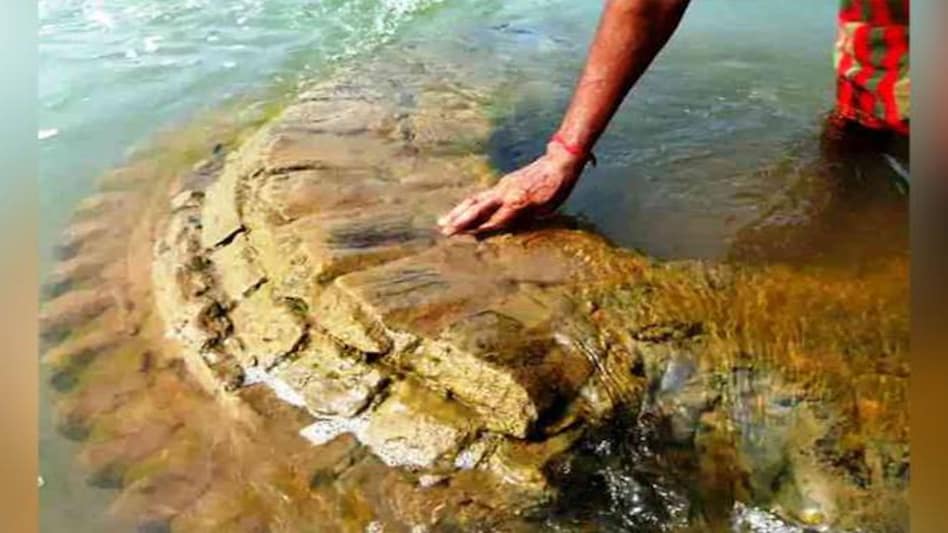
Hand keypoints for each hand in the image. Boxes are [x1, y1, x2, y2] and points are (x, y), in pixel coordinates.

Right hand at [437, 142, 587, 235]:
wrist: (558, 162)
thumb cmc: (557, 188)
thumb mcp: (545, 209)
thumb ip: (524, 218)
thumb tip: (507, 227)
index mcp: (517, 202)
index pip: (495, 220)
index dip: (481, 230)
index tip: (466, 237)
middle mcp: (505, 193)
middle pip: (477, 208)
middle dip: (460, 220)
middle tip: (444, 230)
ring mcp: (502, 186)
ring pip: (475, 200)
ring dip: (458, 211)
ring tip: (443, 220)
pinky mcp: (503, 183)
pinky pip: (482, 195)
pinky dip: (470, 204)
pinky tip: (462, 210)